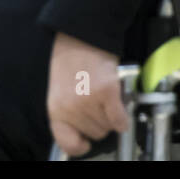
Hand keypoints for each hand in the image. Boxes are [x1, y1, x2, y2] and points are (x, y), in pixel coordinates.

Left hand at [46, 32, 128, 156]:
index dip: (80, 144)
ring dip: (112, 115)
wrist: (80, 33)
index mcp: (56, 109)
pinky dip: (123, 116)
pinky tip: (120, 104)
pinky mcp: (107, 92)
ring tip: (106, 97)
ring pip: (109, 127)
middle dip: (100, 121)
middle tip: (99, 104)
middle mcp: (71, 108)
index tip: (85, 141)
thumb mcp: (60, 89)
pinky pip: (120, 119)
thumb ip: (68, 112)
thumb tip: (84, 133)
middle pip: (94, 134)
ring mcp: (89, 101)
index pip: (68, 143)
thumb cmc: (70, 59)